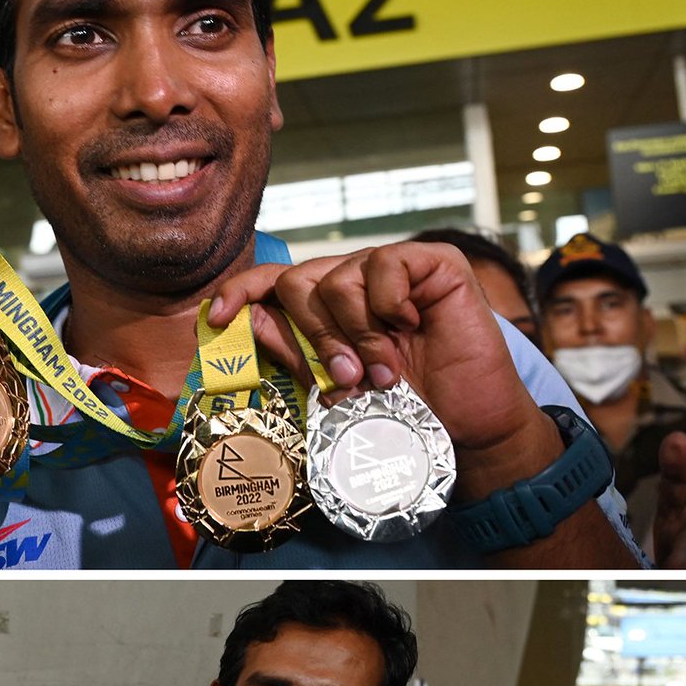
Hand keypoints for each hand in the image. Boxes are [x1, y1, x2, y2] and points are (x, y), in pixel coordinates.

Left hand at [209, 244, 544, 455]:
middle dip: (313, 337)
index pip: (274, 283)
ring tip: (386, 371)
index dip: (241, 291)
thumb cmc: (408, 407)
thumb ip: (297, 351)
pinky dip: (391, 304)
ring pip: (338, 279)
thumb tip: (245, 321)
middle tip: (345, 378)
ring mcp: (394, 268)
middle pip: (298, 283)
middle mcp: (357, 281)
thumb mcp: (339, 386)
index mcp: (330, 310)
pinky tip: (413, 326)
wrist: (468, 424)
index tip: (217, 317)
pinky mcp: (433, 261)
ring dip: (358, 335)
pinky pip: (386, 265)